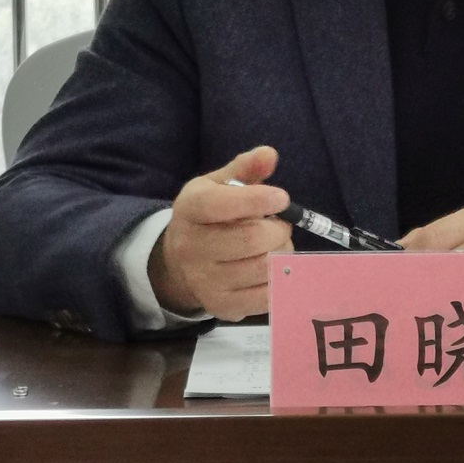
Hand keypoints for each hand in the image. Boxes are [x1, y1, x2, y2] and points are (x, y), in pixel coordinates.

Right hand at [149, 145, 292, 320]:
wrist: (180, 261)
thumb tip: (269, 154)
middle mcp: (191, 247)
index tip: (282, 198)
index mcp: (190, 208)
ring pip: (265, 267)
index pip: (222, 205)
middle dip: (279, 229)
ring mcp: (205, 281)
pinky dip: (280, 278)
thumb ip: (245, 168)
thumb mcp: (219, 185)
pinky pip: (267, 295)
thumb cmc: (209, 216)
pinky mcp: (222, 307)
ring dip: (283, 252)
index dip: (257, 200)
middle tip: (280, 225)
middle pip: (253, 238)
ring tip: (275, 244)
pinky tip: (272, 266)